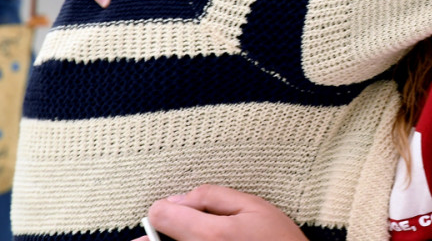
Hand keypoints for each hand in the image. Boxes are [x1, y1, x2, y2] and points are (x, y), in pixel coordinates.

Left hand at [134, 185, 307, 240]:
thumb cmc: (278, 240)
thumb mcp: (252, 206)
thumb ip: (212, 196)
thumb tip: (178, 198)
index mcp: (210, 234)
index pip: (159, 215)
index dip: (169, 206)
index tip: (184, 208)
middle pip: (154, 239)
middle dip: (169, 228)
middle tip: (192, 226)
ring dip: (177, 240)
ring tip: (206, 236)